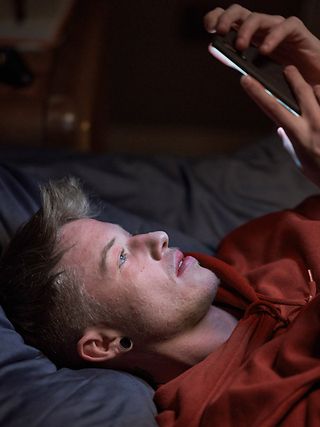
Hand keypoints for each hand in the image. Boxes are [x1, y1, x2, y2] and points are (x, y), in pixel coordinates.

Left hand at [204, 4, 319, 84]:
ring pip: (259, 18)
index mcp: (250, 37)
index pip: (229, 21)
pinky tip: (264, 50)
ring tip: (239, 47)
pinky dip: (273, 37)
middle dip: (226, 19)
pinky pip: (285, 27)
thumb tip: (221, 57)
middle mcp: (263, 29)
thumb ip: (242, 65)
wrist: (313, 82)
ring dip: (246, 30)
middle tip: (219, 33)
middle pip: (240, 13)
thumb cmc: (285, 78)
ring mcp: (279, 28)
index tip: (209, 29)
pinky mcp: (297, 33)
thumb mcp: (258, 74)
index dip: (217, 18)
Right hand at [240, 67, 319, 186]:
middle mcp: (314, 124)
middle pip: (300, 91)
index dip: (257, 93)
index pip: (273, 109)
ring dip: (315, 88)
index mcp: (298, 135)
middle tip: (288, 69)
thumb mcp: (300, 160)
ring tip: (313, 89)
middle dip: (292, 76)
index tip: (245, 79)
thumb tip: (280, 128)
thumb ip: (289, 142)